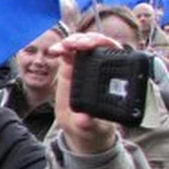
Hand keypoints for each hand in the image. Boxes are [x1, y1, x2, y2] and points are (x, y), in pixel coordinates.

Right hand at [50, 32, 121, 154]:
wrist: (81, 129)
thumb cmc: (94, 127)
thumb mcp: (93, 128)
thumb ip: (89, 124)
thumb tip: (84, 119)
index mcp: (112, 78)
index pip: (114, 53)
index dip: (104, 44)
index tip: (92, 46)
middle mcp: (100, 70)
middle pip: (97, 45)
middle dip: (85, 40)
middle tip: (74, 45)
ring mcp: (85, 68)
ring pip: (82, 45)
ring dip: (73, 41)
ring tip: (63, 46)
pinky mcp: (71, 69)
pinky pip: (68, 53)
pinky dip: (61, 48)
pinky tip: (55, 50)